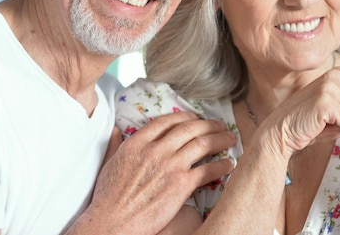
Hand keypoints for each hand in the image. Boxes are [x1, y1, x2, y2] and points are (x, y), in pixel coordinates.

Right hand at [66, 112, 236, 234]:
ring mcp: (170, 166)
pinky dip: (221, 165)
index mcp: (137, 143)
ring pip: (203, 144)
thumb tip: (116, 131)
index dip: (185, 117)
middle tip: (220, 125)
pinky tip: (229, 165)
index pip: (167, 121)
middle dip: (209, 124)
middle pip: (190, 128)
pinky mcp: (181, 184)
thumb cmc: (108, 199)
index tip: (196, 118)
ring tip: (230, 139)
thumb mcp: (109, 164)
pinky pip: (208, 170)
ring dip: (221, 139)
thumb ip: (115, 145)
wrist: (113, 223)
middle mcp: (156, 150)